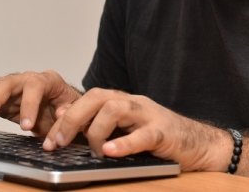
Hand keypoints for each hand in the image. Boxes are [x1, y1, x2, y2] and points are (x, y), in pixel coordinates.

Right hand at [0, 70, 80, 135]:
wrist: (60, 108)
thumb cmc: (66, 107)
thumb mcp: (73, 110)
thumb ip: (67, 113)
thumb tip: (60, 114)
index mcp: (48, 80)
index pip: (36, 86)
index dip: (29, 104)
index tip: (26, 126)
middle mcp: (26, 79)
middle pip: (7, 83)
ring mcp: (11, 87)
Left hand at [42, 87, 230, 171]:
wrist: (199, 144)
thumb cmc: (159, 139)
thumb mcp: (126, 131)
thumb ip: (100, 125)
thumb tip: (63, 124)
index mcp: (123, 101)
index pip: (89, 98)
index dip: (67, 114)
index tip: (48, 134)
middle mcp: (134, 103)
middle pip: (98, 97)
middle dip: (73, 118)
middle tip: (57, 142)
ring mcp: (150, 115)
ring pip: (117, 109)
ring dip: (96, 130)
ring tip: (91, 151)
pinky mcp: (164, 132)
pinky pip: (143, 134)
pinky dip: (124, 143)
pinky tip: (110, 151)